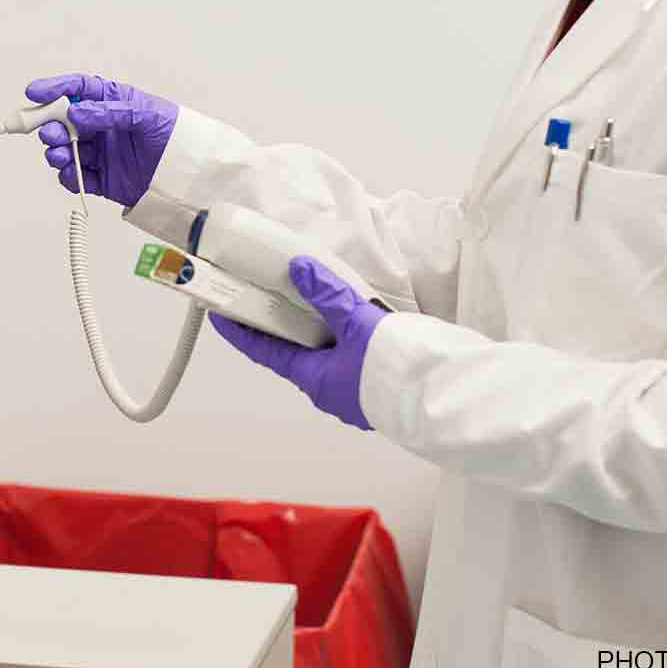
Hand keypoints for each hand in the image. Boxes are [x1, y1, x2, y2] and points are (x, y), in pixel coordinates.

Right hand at [25, 73, 178, 207]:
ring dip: (58, 151)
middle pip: (64, 121)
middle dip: (51, 125)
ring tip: (62, 153)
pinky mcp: (103, 179)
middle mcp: (102, 127)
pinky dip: (70, 176)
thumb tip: (76, 111)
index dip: (55, 88)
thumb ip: (110, 112)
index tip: (34, 92)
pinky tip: (72, 172)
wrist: (189, 176)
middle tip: (49, 131)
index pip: (78, 89)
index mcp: (112, 103)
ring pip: (67, 149)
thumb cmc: (175, 136)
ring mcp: (101, 153)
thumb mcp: (146, 115)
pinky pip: (78, 177)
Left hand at [210, 256, 386, 430]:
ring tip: (309, 298)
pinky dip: (340, 335)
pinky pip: (348, 356)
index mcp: (315, 379)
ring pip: (324, 354)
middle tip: (266, 296)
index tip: (220, 314)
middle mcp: (329, 389)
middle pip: (293, 352)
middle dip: (279, 324)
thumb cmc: (400, 371)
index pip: (265, 352)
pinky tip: (351, 317)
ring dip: (314, 328)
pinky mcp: (375, 386)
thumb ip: (329, 295)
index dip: (240, 332)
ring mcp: (353, 390)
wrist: (446, 398)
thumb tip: (299, 269)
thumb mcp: (359, 324)